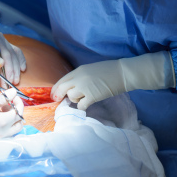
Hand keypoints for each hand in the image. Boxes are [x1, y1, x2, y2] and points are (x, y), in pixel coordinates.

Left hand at [0, 28, 26, 85]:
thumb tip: (2, 63)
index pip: (6, 55)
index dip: (9, 68)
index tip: (8, 80)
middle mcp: (1, 39)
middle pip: (12, 55)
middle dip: (13, 70)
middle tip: (12, 83)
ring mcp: (5, 41)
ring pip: (16, 53)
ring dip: (17, 67)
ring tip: (16, 80)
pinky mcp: (6, 45)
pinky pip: (16, 52)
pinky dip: (20, 60)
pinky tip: (22, 69)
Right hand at [0, 88, 24, 143]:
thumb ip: (2, 98)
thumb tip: (14, 92)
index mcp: (2, 122)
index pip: (18, 112)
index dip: (18, 102)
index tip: (12, 96)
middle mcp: (3, 133)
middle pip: (19, 122)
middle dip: (17, 111)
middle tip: (8, 102)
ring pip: (14, 129)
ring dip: (13, 119)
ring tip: (2, 110)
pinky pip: (7, 133)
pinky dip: (7, 125)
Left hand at [51, 52, 174, 110]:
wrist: (122, 73)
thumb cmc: (109, 70)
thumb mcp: (91, 69)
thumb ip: (80, 76)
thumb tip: (72, 86)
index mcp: (79, 70)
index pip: (62, 80)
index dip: (56, 88)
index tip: (54, 94)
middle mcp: (79, 78)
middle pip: (62, 88)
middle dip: (59, 96)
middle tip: (58, 101)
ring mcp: (85, 87)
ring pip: (71, 97)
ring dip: (74, 100)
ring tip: (82, 98)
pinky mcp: (92, 96)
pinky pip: (81, 105)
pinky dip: (82, 106)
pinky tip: (86, 105)